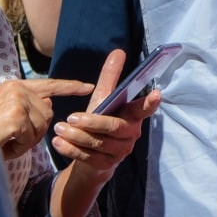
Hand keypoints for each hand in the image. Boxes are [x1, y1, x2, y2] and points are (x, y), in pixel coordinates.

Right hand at [0, 77, 93, 159]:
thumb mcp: (9, 119)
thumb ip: (30, 110)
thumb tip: (49, 104)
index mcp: (14, 87)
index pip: (49, 85)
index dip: (70, 87)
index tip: (88, 87)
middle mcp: (16, 88)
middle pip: (48, 114)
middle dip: (34, 132)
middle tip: (9, 137)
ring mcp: (16, 100)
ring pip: (42, 127)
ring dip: (25, 141)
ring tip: (4, 140)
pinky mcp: (16, 115)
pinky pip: (32, 137)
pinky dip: (19, 147)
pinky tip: (3, 144)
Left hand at [51, 50, 160, 180]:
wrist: (92, 157)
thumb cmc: (100, 122)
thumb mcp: (104, 99)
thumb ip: (111, 77)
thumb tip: (118, 51)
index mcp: (132, 116)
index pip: (143, 109)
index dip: (149, 102)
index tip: (156, 93)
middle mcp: (131, 135)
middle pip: (114, 127)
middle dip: (92, 122)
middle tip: (71, 117)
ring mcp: (120, 152)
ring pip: (98, 143)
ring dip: (77, 136)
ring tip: (59, 128)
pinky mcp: (105, 165)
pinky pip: (88, 157)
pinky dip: (71, 149)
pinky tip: (59, 142)